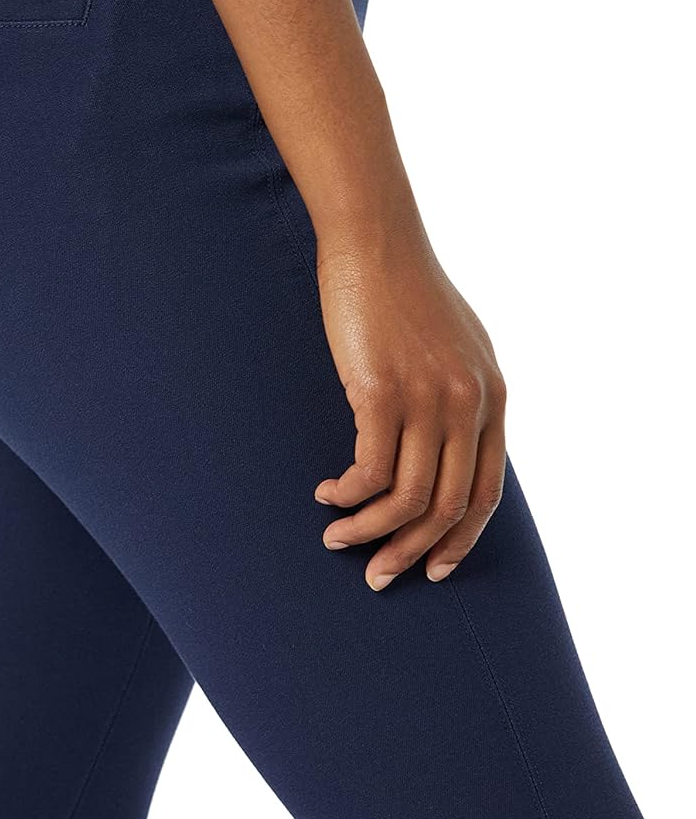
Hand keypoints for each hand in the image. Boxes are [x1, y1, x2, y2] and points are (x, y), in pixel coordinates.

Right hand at [314, 231, 506, 588]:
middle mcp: (469, 404)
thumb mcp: (458, 346)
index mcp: (492, 397)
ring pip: (407, 497)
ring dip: (369, 530)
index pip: (486, 493)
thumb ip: (463, 395)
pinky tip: (326, 493)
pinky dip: (348, 494)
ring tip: (336, 538)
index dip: (460, 540)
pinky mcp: (382, 392)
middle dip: (411, 552)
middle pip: (448, 506)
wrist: (376, 241)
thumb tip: (445, 446)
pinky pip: (369, 469)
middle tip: (377, 577)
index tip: (433, 569)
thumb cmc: (405, 290)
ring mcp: (428, 399)